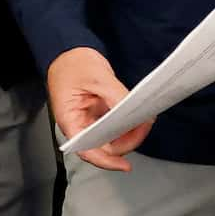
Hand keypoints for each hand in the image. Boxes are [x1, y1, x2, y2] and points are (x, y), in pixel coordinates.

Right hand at [48, 45, 142, 170]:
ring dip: (128, 133)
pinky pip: (114, 126)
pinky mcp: (98, 114)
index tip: (124, 165)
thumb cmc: (73, 64)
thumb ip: (115, 96)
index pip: (87, 150)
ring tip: (144, 121)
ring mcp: (89, 120)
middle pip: (103, 147)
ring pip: (111, 138)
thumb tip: (133, 110)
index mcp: (70, 120)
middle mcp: (80, 125)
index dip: (106, 161)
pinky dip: (127, 124)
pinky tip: (138, 117)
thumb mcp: (97, 77)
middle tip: (144, 127)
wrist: (69, 50)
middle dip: (125, 142)